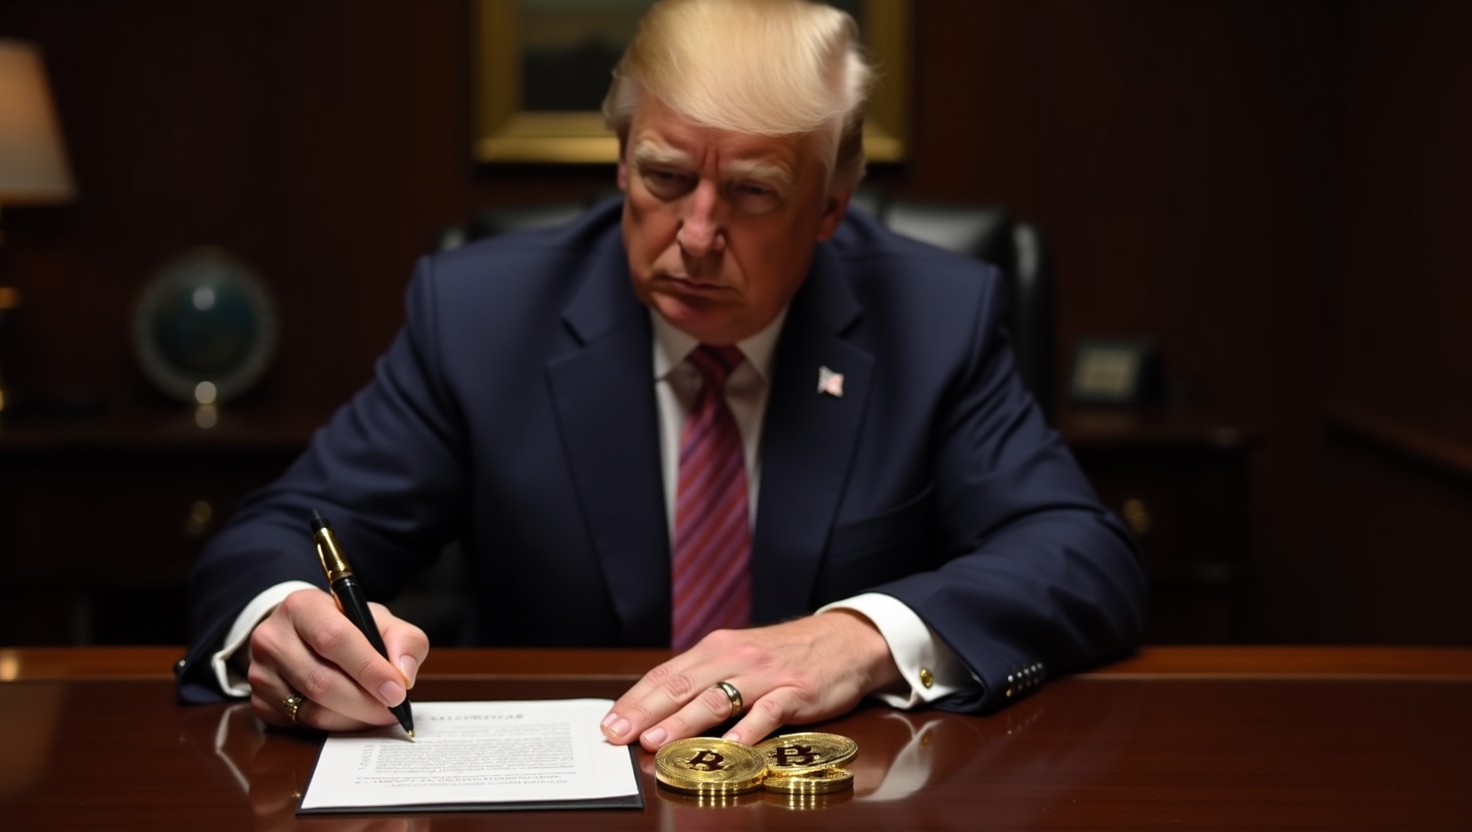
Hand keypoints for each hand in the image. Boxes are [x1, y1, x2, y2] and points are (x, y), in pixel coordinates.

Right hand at [246, 588, 428, 731]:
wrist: (302, 634)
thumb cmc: (345, 626)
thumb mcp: (378, 619)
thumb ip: (403, 639)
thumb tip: (404, 674)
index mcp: (303, 606)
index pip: (334, 639)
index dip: (369, 669)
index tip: (397, 691)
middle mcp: (273, 637)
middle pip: (321, 681)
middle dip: (364, 702)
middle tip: (392, 710)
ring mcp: (260, 672)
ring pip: (311, 710)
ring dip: (352, 718)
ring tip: (377, 713)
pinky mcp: (259, 701)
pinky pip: (301, 725)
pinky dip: (334, 726)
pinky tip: (353, 716)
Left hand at [600, 610, 902, 749]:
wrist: (845, 641)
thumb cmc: (786, 655)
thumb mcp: (740, 658)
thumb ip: (705, 679)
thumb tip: (659, 709)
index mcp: (716, 650)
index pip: (666, 675)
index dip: (635, 700)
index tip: (609, 724)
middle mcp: (735, 658)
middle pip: (683, 686)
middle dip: (646, 712)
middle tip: (618, 736)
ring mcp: (766, 675)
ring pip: (717, 698)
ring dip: (684, 721)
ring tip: (657, 741)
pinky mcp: (796, 691)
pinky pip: (769, 710)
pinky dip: (748, 727)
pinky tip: (731, 744)